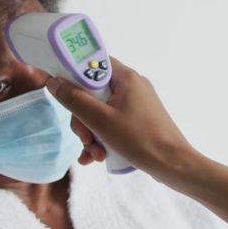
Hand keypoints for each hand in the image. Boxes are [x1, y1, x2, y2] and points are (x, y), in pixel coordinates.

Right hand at [48, 56, 227, 222]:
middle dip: (83, 120)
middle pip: (93, 93)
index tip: (65, 95)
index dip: (74, 76)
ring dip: (92, 134)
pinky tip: (97, 158)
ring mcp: (136, 105)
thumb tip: (53, 82)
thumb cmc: (139, 139)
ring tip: (94, 155)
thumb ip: (74, 99)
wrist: (173, 165)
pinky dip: (103, 138)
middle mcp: (132, 87)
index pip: (92, 63)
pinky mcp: (138, 121)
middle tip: (85, 140)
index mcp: (126, 78)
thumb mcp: (100, 120)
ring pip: (101, 112)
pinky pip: (112, 123)